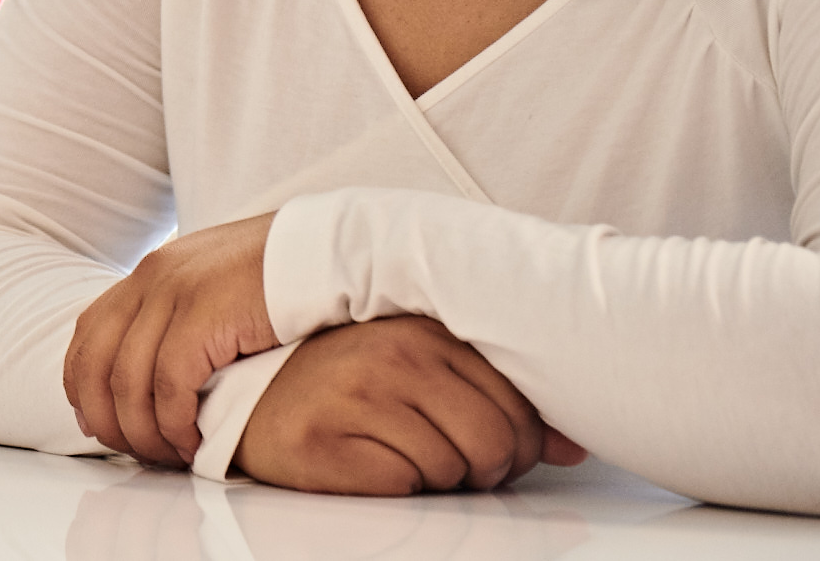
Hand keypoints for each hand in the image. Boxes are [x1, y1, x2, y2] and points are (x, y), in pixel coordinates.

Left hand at [64, 213, 278, 465]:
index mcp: (150, 271)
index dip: (81, 385)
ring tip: (168, 457)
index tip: (96, 423)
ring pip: (129, 381)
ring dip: (143, 432)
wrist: (328, 250)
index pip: (88, 333)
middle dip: (105, 418)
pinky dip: (174, 424)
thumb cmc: (282, 275)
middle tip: (131, 452)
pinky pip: (171, 386)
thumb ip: (181, 313)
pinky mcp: (204, 316)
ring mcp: (174, 294)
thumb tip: (161, 365)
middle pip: (96, 362)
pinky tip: (192, 444)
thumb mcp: (214, 283)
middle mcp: (152, 277)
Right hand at [233, 316, 588, 494]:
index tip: (486, 447)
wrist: (246, 398)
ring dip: (436, 480)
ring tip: (398, 455)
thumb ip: (493, 398)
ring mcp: (357, 397)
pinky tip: (367, 463)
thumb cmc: (340, 384)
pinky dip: (395, 489)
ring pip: (454, 470)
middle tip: (448, 463)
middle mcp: (392, 356)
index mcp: (421, 331)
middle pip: (496, 442)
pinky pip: (405, 488)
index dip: (516, 444)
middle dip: (484, 470)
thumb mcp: (419, 374)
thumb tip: (572, 447)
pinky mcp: (327, 443)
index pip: (517, 403)